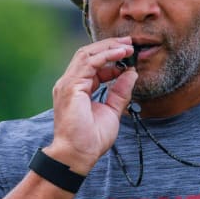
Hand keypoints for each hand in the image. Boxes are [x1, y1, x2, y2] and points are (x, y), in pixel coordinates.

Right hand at [44, 37, 136, 174]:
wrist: (78, 155)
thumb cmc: (91, 139)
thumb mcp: (112, 111)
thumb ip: (120, 92)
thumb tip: (131, 74)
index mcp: (77, 89)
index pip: (92, 65)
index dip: (111, 58)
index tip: (129, 56)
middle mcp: (69, 83)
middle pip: (88, 54)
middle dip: (110, 46)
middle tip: (130, 43)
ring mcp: (67, 84)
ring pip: (87, 54)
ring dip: (109, 48)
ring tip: (127, 46)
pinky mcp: (70, 87)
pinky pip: (89, 63)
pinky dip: (106, 56)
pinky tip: (120, 54)